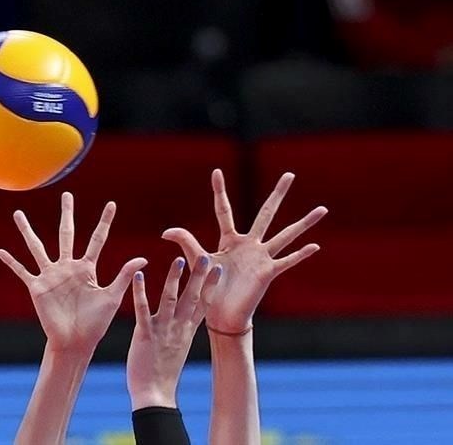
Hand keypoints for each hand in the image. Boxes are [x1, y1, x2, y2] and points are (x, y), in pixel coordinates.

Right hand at [0, 192, 146, 353]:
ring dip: (27, 231)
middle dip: (67, 214)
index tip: (112, 204)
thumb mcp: (112, 297)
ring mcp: (51, 276)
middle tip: (67, 195)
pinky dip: (11, 262)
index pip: (97, 239)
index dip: (105, 222)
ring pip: (37, 247)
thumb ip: (123, 276)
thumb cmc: (95, 324)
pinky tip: (0, 251)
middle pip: (67, 234)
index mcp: (87, 268)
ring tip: (18, 214)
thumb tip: (143, 258)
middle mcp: (68, 267)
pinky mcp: (37, 288)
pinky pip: (22, 271)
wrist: (75, 342)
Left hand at [126, 257, 220, 408]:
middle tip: (206, 256)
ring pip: (170, 300)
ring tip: (178, 260)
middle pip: (192, 298)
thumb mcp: (178, 347)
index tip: (219, 268)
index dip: (211, 285)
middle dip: (199, 277)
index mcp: (187, 331)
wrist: (155, 394)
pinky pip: (142, 310)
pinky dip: (140, 292)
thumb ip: (181, 331)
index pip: (203, 304)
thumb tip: (185, 320)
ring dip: (174, 279)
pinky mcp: (145, 335)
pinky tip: (138, 276)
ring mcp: (163, 330)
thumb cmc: (163, 372)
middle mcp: (178, 328)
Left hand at [162, 170, 326, 332]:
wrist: (220, 315)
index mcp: (229, 240)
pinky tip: (315, 245)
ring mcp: (261, 258)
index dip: (219, 191)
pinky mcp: (268, 273)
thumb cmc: (208, 289)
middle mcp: (249, 245)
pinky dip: (301, 254)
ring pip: (286, 235)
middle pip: (266, 213)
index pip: (224, 210)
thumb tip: (165, 231)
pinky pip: (287, 261)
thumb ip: (185, 242)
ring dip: (304, 223)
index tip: (216, 172)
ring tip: (322, 209)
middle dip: (278, 194)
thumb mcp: (196, 261)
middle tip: (289, 175)